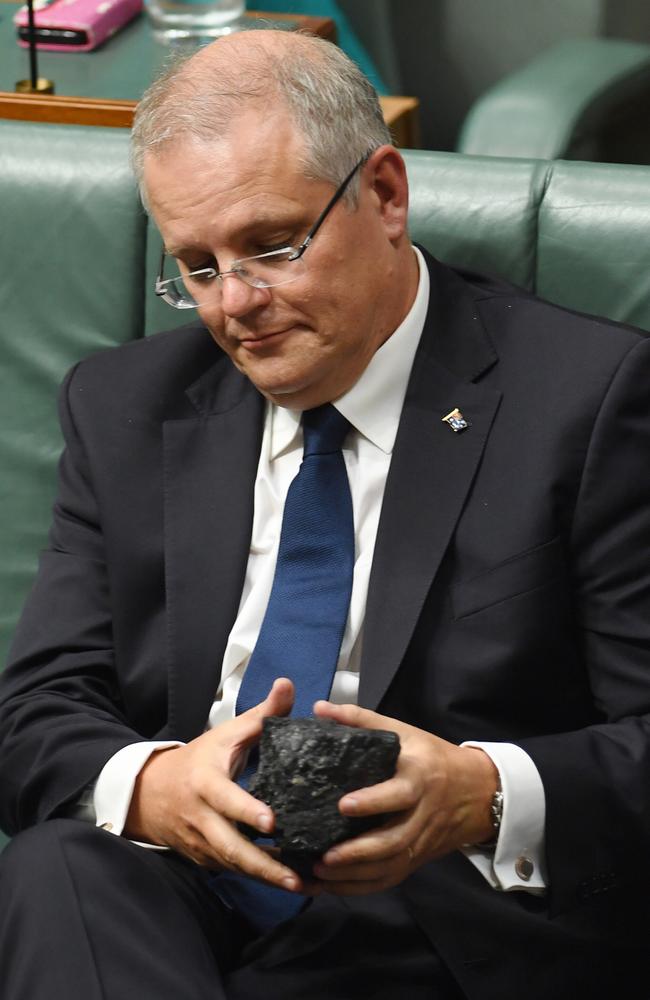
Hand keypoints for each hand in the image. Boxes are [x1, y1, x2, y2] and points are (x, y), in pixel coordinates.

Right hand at [124, 677, 302, 893]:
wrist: (150, 792)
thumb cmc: (199, 759)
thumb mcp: (226, 733)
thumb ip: (261, 715)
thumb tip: (288, 685)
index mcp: (206, 783)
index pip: (227, 800)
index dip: (248, 812)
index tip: (273, 822)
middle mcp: (201, 817)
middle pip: (230, 847)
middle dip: (263, 865)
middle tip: (295, 877)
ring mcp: (200, 843)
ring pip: (233, 865)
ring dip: (264, 878)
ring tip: (300, 886)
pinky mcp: (204, 860)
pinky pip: (231, 872)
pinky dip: (256, 879)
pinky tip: (286, 884)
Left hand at [306, 701, 497, 895]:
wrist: (479, 790)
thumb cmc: (433, 756)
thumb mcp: (404, 732)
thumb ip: (362, 720)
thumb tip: (320, 708)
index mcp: (420, 778)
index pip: (399, 794)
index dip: (373, 801)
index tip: (343, 804)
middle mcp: (422, 813)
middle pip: (394, 840)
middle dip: (358, 852)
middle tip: (324, 857)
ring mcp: (421, 840)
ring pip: (391, 865)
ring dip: (355, 874)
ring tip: (321, 872)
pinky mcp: (418, 858)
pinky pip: (391, 878)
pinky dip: (362, 886)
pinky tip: (334, 886)